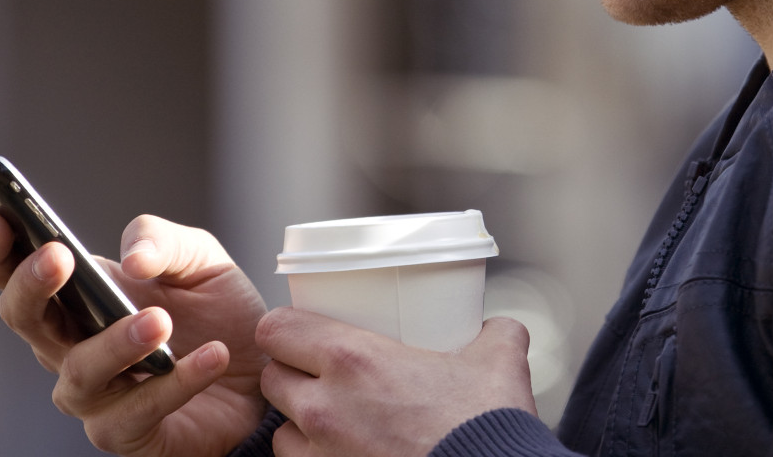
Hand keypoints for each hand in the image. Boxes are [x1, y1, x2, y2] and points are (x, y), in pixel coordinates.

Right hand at [0, 212, 270, 455]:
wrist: (264, 369)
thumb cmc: (217, 312)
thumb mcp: (199, 259)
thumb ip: (162, 241)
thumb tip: (130, 257)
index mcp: (75, 296)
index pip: (13, 272)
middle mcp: (70, 346)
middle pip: (25, 320)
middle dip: (33, 286)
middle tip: (60, 257)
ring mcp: (94, 394)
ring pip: (80, 373)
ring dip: (116, 343)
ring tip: (160, 320)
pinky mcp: (127, 432)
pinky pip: (138, 410)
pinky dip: (176, 383)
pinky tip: (211, 357)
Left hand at [255, 309, 536, 456]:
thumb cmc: (485, 426)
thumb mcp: (499, 361)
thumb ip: (495, 334)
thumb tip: (499, 329)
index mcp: (352, 359)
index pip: (276, 329)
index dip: (285, 329)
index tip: (302, 331)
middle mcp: (325, 407)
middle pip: (272, 379)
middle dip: (292, 375)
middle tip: (323, 374)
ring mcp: (321, 455)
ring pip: (280, 431)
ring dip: (299, 424)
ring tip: (334, 422)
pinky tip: (343, 454)